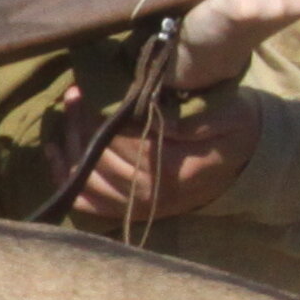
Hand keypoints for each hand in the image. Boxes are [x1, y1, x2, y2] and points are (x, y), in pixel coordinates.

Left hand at [62, 86, 263, 226]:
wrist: (246, 158)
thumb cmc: (234, 129)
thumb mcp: (226, 114)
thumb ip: (194, 116)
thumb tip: (155, 115)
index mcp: (174, 171)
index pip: (124, 146)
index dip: (99, 118)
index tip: (86, 90)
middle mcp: (152, 196)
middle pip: (101, 162)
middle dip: (79, 126)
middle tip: (73, 94)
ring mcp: (140, 206)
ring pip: (88, 181)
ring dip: (69, 146)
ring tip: (67, 111)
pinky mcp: (132, 209)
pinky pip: (90, 202)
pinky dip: (66, 179)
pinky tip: (54, 152)